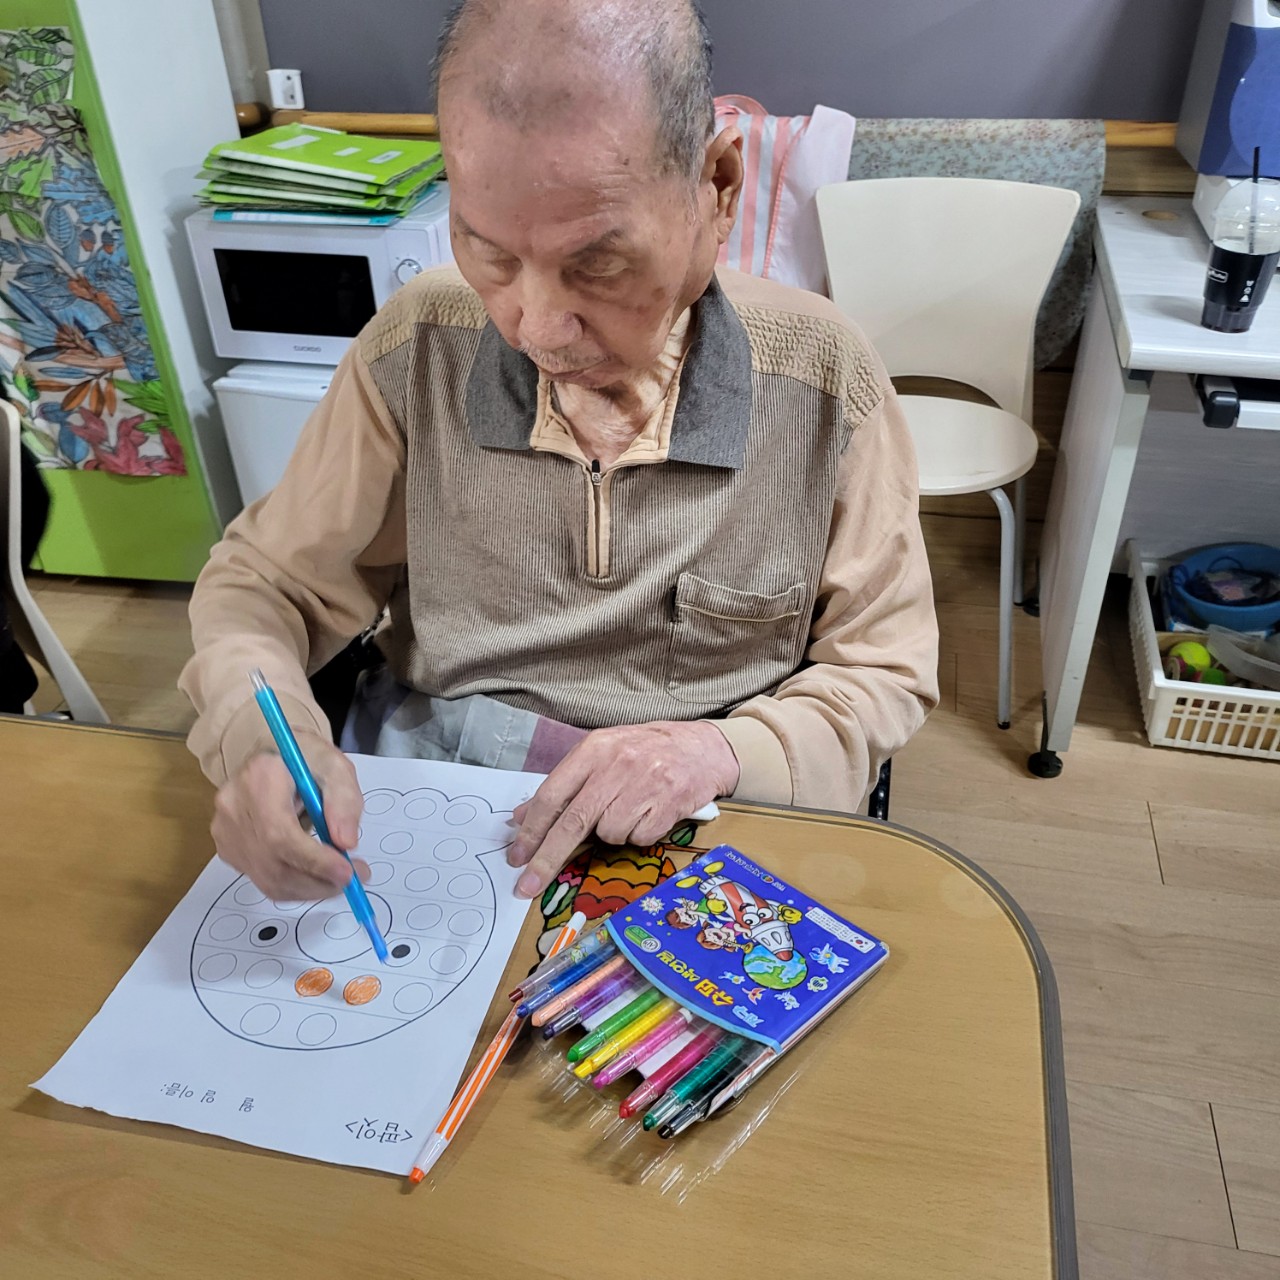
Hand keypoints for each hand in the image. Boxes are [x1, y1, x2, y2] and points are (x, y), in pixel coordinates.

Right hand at [210, 741, 368, 901]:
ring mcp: (226, 831)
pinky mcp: (227, 848)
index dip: (314, 860)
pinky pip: (263, 880)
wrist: (273, 757)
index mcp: (259, 777)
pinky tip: (317, 873)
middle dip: (320, 880)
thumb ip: (344, 801)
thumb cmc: (306, 760)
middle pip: (273, 864)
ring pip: (269, 879)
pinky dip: (296, 885)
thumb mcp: (336, 767)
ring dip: (311, 888)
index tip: (347, 872)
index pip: (279, 834)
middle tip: (355, 878)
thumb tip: (346, 842)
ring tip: (341, 876)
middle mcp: (234, 807)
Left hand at [508, 721, 739, 899]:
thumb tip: (522, 816)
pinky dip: (639, 834)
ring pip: (609, 833)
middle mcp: (617, 765)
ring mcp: (645, 784)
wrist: (703, 748)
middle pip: (573, 822)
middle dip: (547, 858)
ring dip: (613, 832)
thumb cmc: (646, 752)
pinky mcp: (669, 804)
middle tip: (527, 885)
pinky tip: (649, 813)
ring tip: (629, 810)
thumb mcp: (601, 756)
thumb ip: (563, 785)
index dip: (531, 830)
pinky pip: (639, 838)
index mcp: (594, 749)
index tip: (516, 856)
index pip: (553, 795)